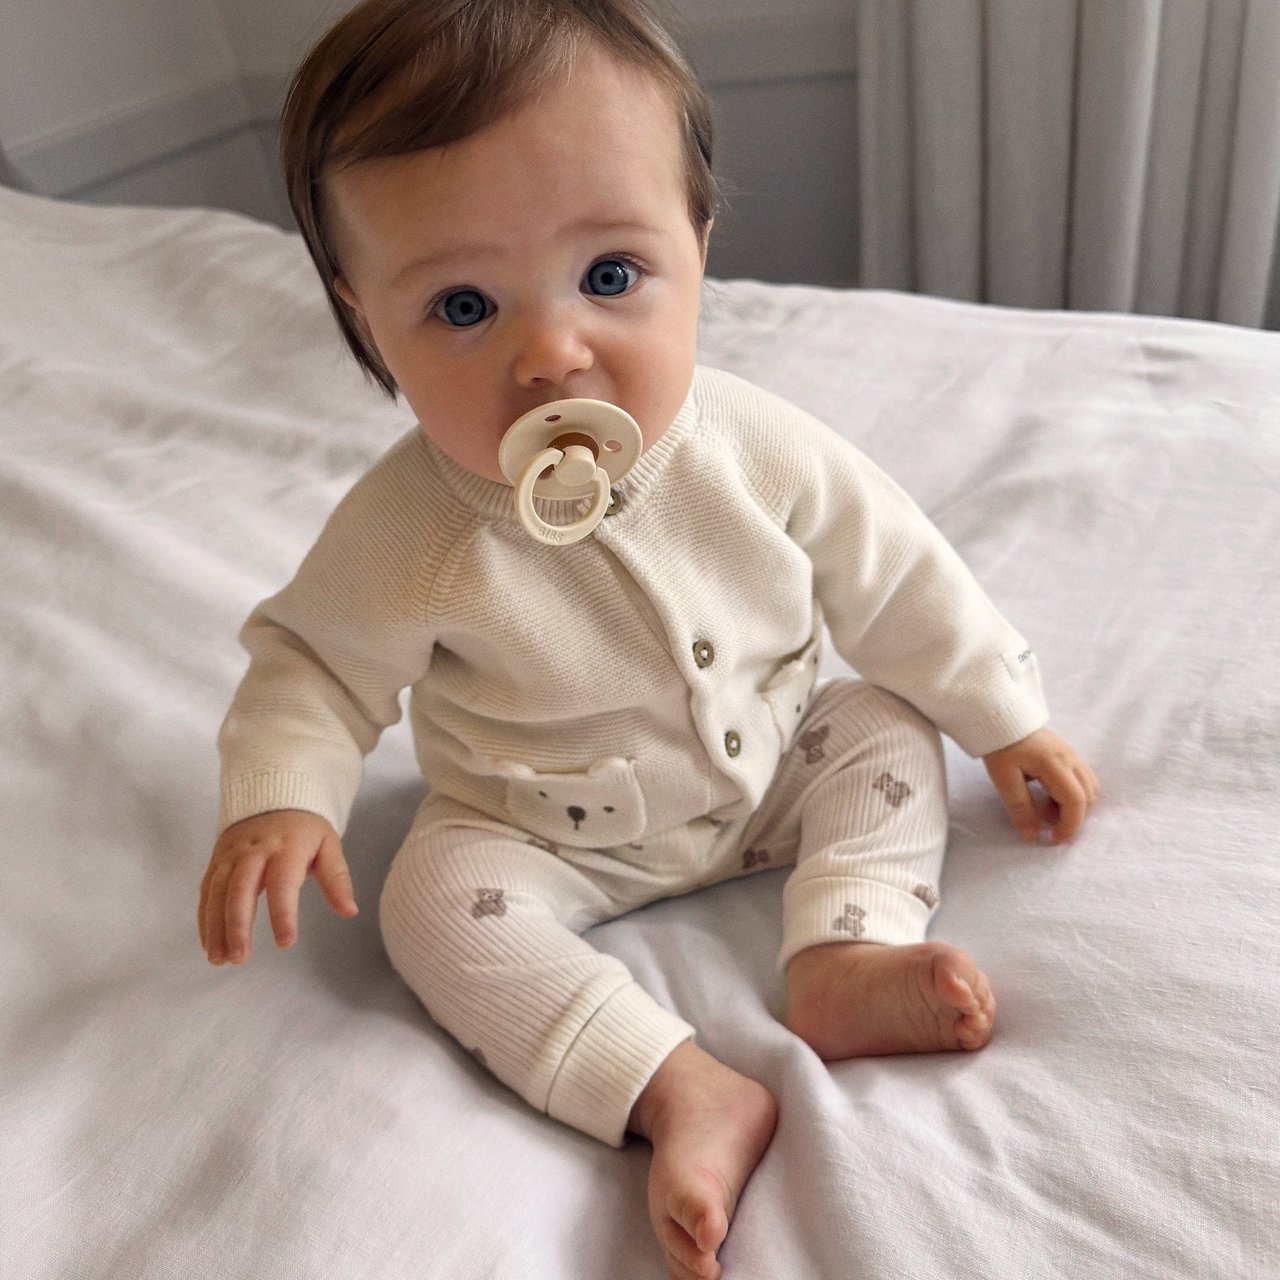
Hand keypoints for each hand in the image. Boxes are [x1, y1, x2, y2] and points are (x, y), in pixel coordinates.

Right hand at [198, 809, 356, 964]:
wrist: (273, 797)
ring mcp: (231, 855)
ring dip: (216, 928)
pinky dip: (205, 919)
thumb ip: (337, 879)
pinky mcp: (217, 860)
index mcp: (287, 847)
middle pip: (240, 889)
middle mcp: (254, 850)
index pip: (283, 883)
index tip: (286, 943)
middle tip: (240, 958)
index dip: (283, 913)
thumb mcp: (328, 846)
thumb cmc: (305, 830)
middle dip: (238, 925)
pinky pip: (206, 891)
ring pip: (217, 892)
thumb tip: (350, 911)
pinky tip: (209, 946)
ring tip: (221, 959)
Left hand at [983, 727, 1098, 844]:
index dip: (1069, 825)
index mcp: (1055, 764)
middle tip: (1048, 824)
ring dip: (1075, 806)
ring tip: (1046, 808)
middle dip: (1073, 818)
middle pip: (1089, 796)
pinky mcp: (1069, 754)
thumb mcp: (1004, 779)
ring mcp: (1073, 754)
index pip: (1076, 801)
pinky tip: (1050, 796)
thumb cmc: (1000, 747)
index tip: (1053, 839)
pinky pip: (1083, 779)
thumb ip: (1019, 808)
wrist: (1001, 718)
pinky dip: (1073, 794)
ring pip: (1090, 788)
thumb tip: (1032, 835)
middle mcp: (1071, 759)